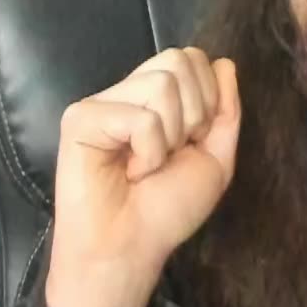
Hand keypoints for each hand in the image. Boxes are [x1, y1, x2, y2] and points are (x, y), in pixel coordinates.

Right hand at [45, 48, 240, 306]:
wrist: (130, 248)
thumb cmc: (166, 211)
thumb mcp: (215, 159)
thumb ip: (225, 111)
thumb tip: (224, 63)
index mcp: (154, 98)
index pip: (193, 58)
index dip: (208, 99)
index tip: (192, 144)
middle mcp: (126, 93)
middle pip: (179, 60)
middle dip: (194, 114)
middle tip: (170, 155)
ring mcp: (102, 103)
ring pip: (162, 84)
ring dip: (168, 138)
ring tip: (145, 165)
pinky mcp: (81, 118)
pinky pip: (140, 117)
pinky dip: (148, 152)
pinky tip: (128, 171)